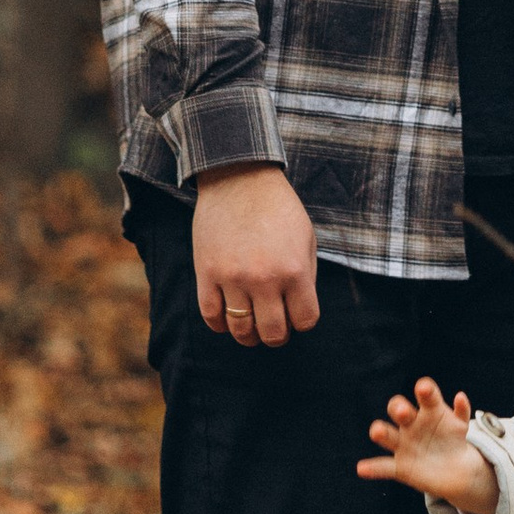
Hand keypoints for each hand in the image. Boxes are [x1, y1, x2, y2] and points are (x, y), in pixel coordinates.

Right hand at [193, 161, 319, 346]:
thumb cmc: (278, 208)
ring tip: (251, 328)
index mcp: (294, 270)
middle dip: (277, 335)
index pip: (305, 321)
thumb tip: (299, 312)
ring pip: (241, 330)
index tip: (297, 313)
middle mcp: (264, 279)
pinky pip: (211, 316)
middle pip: (273, 333)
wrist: (238, 178)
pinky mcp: (206, 273)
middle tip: (274, 326)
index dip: (303, 321)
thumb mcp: (306, 238)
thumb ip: (306, 276)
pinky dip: (221, 324)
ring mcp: (232, 277)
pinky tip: (228, 317)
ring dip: (249, 335)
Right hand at [357, 375, 500, 513]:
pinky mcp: (400, 466)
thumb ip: (462, 412)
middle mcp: (412, 424)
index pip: (425, 395)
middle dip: (398, 408)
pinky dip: (373, 468)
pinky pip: (384, 467)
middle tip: (402, 412)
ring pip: (387, 435)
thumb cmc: (453, 439)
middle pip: (399, 409)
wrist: (454, 469)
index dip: (424, 391)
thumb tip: (461, 397)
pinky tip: (362, 468)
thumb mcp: (460, 425)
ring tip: (378, 432)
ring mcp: (404, 444)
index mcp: (429, 410)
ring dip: (380, 432)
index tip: (423, 389)